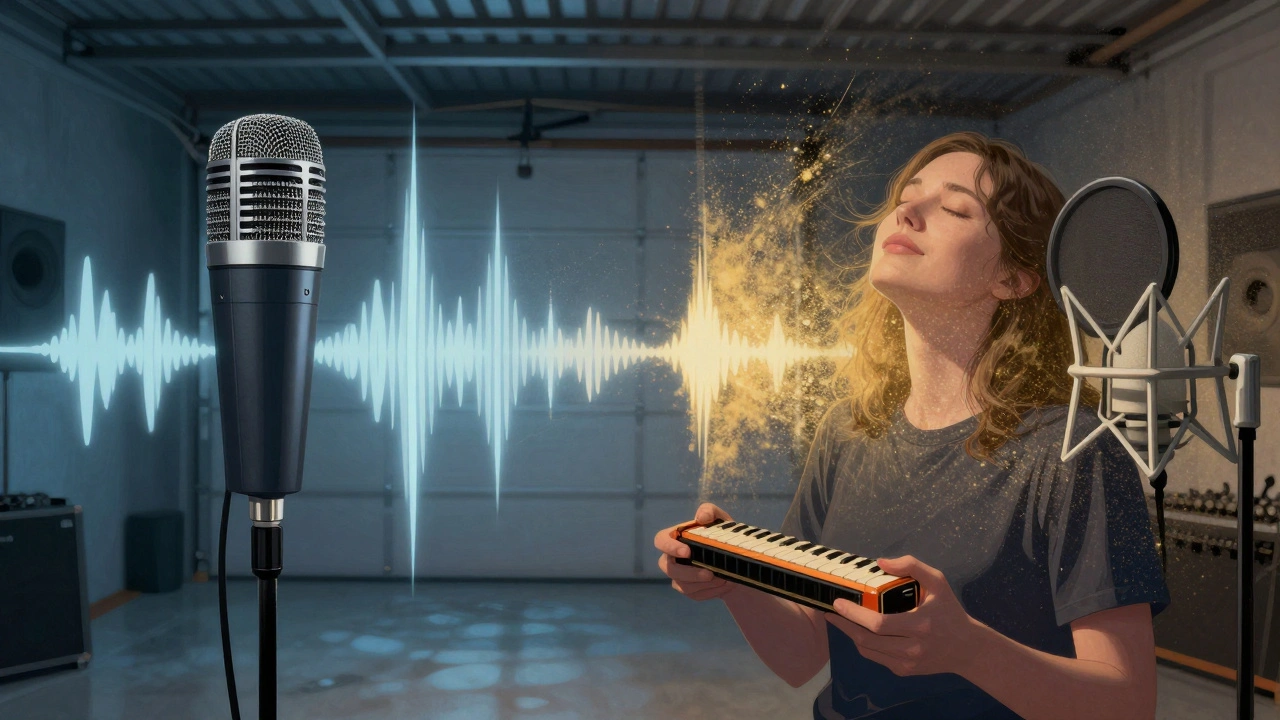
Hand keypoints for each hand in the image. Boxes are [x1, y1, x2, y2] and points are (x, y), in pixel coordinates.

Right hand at [653, 503, 737, 601]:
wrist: (736, 562)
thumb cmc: (723, 536)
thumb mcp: (721, 520)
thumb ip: (710, 512)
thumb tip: (701, 517)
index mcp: (676, 537)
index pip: (660, 540)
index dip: (669, 547)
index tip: (687, 552)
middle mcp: (672, 557)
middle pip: (669, 569)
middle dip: (689, 573)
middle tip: (710, 573)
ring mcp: (678, 575)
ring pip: (683, 585)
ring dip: (704, 583)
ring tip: (724, 578)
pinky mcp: (688, 590)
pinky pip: (694, 594)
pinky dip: (710, 591)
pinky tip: (723, 584)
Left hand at [825, 555, 984, 676]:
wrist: (968, 648)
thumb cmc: (949, 611)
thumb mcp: (937, 582)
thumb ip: (911, 566)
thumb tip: (880, 562)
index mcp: (920, 625)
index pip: (878, 624)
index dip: (854, 614)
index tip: (837, 603)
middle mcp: (912, 648)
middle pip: (867, 640)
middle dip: (844, 625)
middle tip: (830, 611)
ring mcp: (907, 663)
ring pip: (868, 651)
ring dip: (850, 634)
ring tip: (839, 620)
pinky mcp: (904, 670)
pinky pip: (876, 658)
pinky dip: (864, 644)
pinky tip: (858, 631)